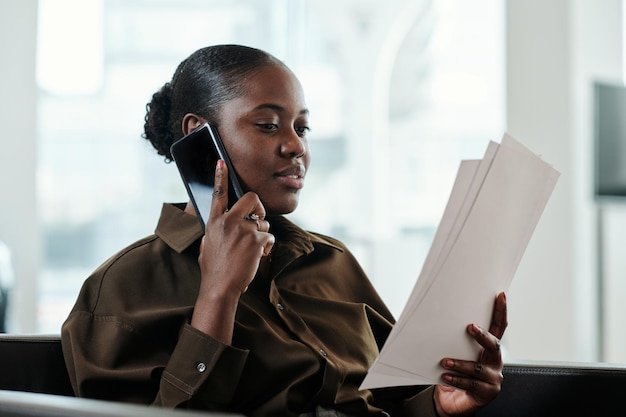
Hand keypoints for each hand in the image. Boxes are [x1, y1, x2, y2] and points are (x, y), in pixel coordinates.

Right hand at [191, 160, 274, 343]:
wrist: (220, 287)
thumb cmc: (214, 269)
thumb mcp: (207, 244)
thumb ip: (217, 230)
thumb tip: (225, 225)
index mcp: (214, 222)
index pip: (217, 194)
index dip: (220, 176)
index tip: (222, 162)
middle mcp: (228, 222)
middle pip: (251, 198)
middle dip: (258, 207)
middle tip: (258, 218)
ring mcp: (243, 230)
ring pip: (263, 223)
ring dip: (262, 235)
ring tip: (252, 250)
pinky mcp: (256, 240)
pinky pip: (269, 237)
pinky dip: (266, 248)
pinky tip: (257, 256)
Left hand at [434, 292, 507, 415]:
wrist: (451, 401)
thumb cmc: (453, 373)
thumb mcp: (454, 353)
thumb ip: (454, 339)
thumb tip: (438, 318)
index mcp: (489, 349)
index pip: (498, 327)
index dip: (501, 311)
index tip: (500, 296)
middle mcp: (495, 361)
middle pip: (494, 345)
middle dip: (482, 336)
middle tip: (469, 327)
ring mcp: (494, 378)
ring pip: (478, 367)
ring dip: (460, 363)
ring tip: (445, 361)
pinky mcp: (488, 392)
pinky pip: (472, 384)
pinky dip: (458, 379)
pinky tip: (446, 376)